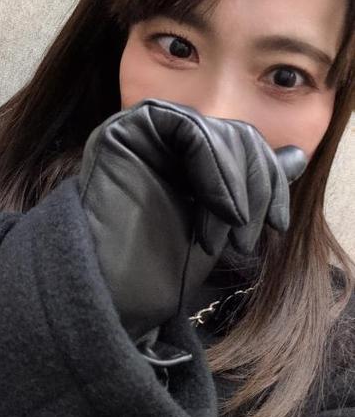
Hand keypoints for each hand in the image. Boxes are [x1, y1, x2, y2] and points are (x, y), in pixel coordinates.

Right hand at [77, 98, 306, 341]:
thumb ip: (255, 181)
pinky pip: (190, 131)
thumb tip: (296, 155)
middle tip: (247, 240)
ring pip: (216, 131)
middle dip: (255, 189)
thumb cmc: (166, 261)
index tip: (277, 225)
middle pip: (233, 134)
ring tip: (222, 238)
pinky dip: (217, 172)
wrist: (119, 287)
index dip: (267, 179)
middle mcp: (163, 135)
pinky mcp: (127, 129)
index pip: (240, 141)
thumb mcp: (225, 218)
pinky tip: (220, 213)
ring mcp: (142, 129)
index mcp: (183, 152)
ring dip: (235, 189)